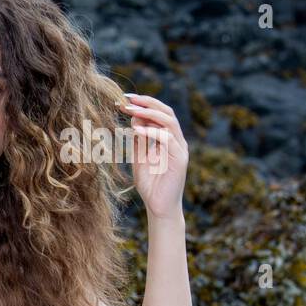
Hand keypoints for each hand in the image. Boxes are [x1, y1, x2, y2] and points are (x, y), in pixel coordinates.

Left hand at [119, 93, 187, 220]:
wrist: (159, 206)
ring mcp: (180, 149)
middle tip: (127, 98)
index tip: (125, 99)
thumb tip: (134, 120)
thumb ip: (139, 141)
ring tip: (131, 110)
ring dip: (149, 114)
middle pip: (167, 113)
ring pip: (169, 122)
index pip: (159, 114)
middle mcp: (176, 141)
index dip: (144, 105)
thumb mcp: (139, 158)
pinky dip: (153, 131)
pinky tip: (137, 128)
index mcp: (168, 139)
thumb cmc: (150, 184)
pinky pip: (168, 139)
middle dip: (147, 103)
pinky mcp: (180, 159)